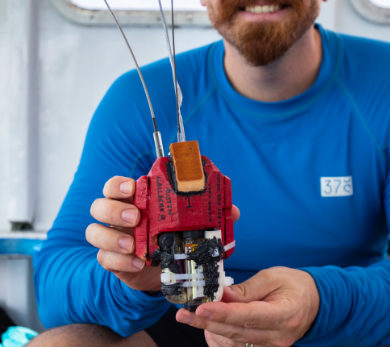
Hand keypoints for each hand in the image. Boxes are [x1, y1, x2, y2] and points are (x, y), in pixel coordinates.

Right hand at [86, 175, 239, 291]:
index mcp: (136, 200)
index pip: (115, 185)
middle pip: (99, 205)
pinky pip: (103, 259)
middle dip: (113, 209)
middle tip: (135, 217)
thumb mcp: (191, 223)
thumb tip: (233, 210)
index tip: (133, 187)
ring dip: (111, 238)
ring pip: (94, 232)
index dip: (119, 184)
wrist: (164, 268)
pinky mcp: (112, 261)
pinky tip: (137, 264)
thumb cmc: (174, 236)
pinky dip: (118, 261)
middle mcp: (119, 217)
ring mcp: (113, 239)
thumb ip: (210, 214)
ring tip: (133, 246)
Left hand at [176, 267, 319, 346]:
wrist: (314, 303)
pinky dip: (220, 338)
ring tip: (194, 315)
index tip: (202, 308)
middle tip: (183, 313)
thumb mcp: (273, 276)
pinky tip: (210, 325)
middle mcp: (278, 336)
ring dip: (210, 330)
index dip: (223, 313)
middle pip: (236, 333)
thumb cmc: (295, 285)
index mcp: (284, 313)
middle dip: (206, 322)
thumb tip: (221, 295)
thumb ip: (247, 289)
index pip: (249, 316)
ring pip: (234, 344)